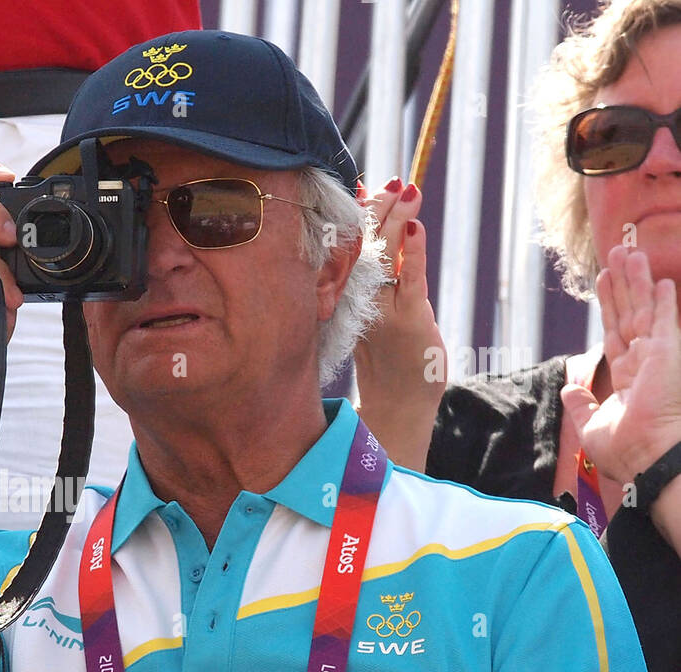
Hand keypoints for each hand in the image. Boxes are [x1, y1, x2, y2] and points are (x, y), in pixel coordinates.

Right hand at [351, 179, 446, 469]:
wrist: (398, 403)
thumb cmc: (389, 357)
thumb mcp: (373, 313)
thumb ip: (373, 276)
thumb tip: (376, 234)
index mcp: (343, 298)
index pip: (345, 247)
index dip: (352, 214)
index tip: (358, 184)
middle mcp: (357, 301)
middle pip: (361, 245)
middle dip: (375, 209)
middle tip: (389, 181)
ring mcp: (382, 310)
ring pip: (383, 257)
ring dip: (395, 220)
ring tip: (407, 190)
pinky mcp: (408, 320)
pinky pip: (408, 279)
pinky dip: (412, 252)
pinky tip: (415, 226)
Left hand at [562, 246, 680, 481]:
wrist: (646, 459)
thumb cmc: (625, 449)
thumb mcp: (591, 424)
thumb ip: (580, 403)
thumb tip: (568, 388)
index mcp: (627, 376)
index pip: (615, 331)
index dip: (608, 305)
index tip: (603, 281)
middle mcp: (643, 361)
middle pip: (629, 312)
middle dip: (623, 283)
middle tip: (616, 253)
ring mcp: (657, 356)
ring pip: (644, 309)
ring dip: (637, 281)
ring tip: (628, 253)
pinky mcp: (668, 355)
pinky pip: (666, 322)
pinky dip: (665, 301)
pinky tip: (662, 280)